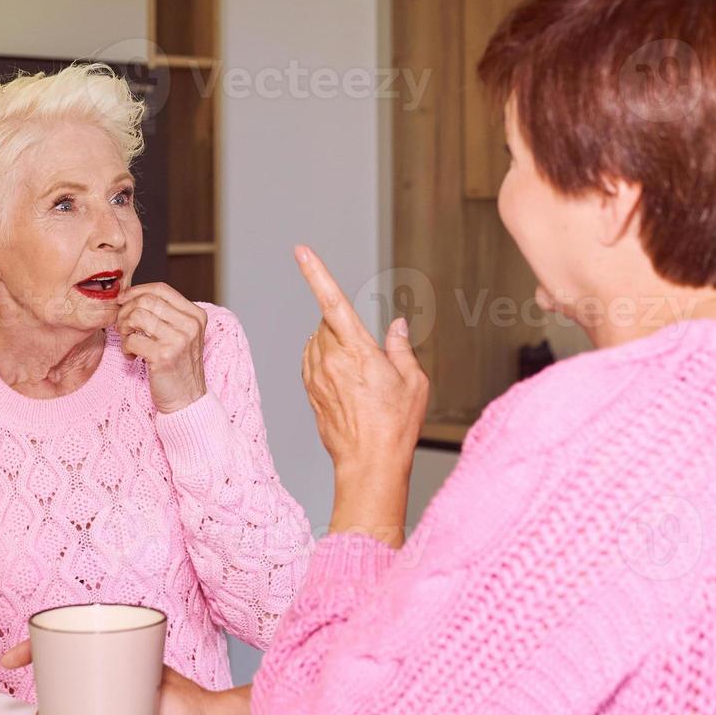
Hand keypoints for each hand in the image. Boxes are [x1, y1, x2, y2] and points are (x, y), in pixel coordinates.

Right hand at [0, 642, 251, 714]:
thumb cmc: (183, 699)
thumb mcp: (152, 679)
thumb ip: (129, 680)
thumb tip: (102, 693)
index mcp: (108, 659)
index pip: (65, 647)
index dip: (33, 651)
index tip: (11, 659)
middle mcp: (100, 682)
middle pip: (56, 689)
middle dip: (38, 707)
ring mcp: (102, 707)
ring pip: (62, 714)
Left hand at [115, 282, 207, 413]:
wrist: (187, 399)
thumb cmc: (178, 365)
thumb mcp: (182, 334)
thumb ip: (166, 314)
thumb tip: (132, 295)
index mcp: (196, 315)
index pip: (162, 289)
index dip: (137, 291)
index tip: (123, 300)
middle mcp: (190, 324)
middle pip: (146, 300)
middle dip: (126, 311)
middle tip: (122, 326)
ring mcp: (178, 340)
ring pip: (136, 317)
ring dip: (124, 328)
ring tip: (128, 341)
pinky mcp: (163, 356)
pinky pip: (132, 339)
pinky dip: (126, 347)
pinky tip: (132, 356)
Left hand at [295, 245, 429, 543]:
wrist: (369, 463)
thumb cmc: (395, 425)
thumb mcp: (414, 382)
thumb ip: (401, 347)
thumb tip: (397, 325)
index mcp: (358, 350)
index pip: (333, 301)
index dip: (316, 273)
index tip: (301, 251)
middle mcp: (331, 359)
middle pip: (329, 323)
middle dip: (345, 328)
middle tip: (371, 360)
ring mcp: (315, 374)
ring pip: (318, 341)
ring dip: (334, 345)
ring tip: (361, 378)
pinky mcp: (309, 389)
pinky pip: (312, 361)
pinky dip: (325, 362)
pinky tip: (346, 385)